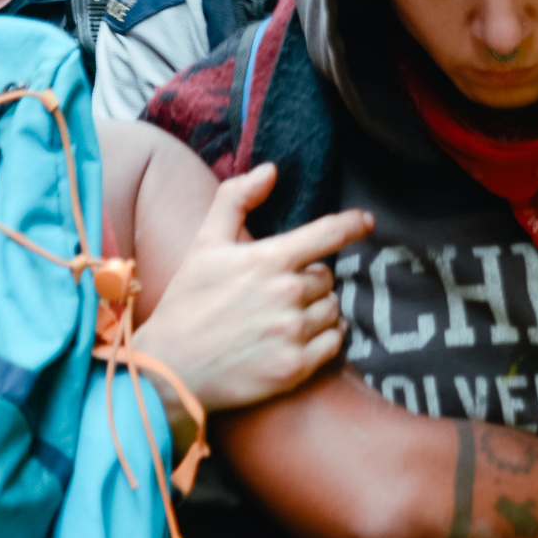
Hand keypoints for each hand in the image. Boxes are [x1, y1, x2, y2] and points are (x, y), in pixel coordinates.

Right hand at [132, 163, 373, 413]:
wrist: (169, 368)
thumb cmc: (187, 302)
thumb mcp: (204, 243)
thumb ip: (235, 199)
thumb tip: (270, 170)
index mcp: (268, 260)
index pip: (327, 234)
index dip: (352, 225)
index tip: (367, 222)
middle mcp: (287, 294)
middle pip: (327, 278)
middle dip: (309, 282)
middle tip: (277, 294)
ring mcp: (292, 333)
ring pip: (333, 310)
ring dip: (318, 311)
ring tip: (283, 319)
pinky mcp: (295, 368)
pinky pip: (334, 344)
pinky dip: (324, 340)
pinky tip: (296, 339)